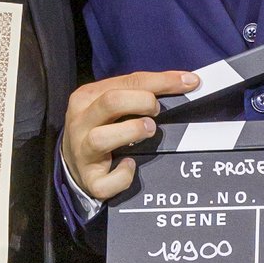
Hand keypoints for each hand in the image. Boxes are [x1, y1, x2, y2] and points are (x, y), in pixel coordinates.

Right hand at [61, 68, 200, 200]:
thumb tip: (185, 82)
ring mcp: (82, 152)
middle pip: (111, 102)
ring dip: (132, 131)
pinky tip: (131, 165)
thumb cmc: (101, 127)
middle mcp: (80, 123)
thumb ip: (140, 91)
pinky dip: (123, 175)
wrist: (74, 163)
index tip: (190, 82)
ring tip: (148, 131)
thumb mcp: (113, 104)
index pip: (128, 82)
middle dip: (142, 102)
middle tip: (157, 112)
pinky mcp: (89, 180)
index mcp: (86, 97)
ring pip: (102, 138)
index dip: (162, 82)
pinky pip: (106, 180)